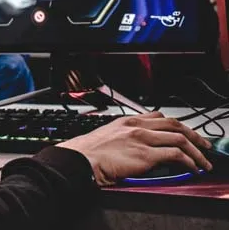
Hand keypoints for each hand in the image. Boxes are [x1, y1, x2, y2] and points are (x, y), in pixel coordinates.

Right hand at [59, 111, 212, 185]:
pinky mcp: (146, 155)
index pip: (159, 116)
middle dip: (193, 135)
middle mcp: (137, 126)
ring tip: (203, 161)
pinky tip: (192, 167)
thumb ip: (125, 136)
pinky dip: (189, 161)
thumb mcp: (108, 135)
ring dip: (196, 151)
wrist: (81, 159)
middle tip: (203, 145)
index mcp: (127, 121)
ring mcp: (142, 139)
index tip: (184, 132)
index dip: (176, 125)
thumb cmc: (89, 152)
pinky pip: (175, 154)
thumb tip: (137, 146)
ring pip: (180, 138)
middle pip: (174, 124)